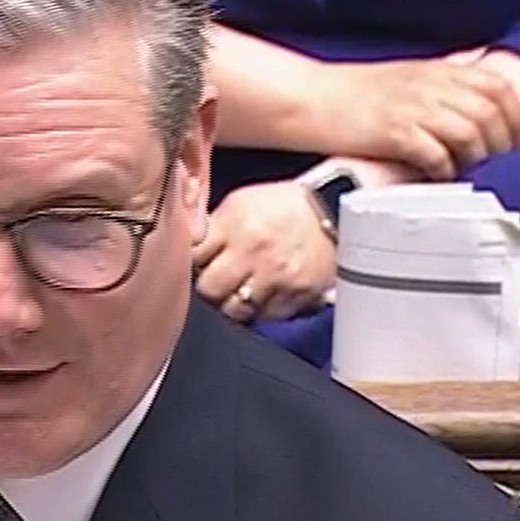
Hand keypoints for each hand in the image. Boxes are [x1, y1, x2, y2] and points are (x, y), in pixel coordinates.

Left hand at [193, 181, 337, 322]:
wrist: (333, 209)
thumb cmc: (283, 206)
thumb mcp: (240, 203)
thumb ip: (212, 228)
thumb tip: (186, 250)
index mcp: (235, 224)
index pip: (192, 257)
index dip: (191, 262)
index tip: (198, 262)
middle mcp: (253, 252)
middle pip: (209, 290)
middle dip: (210, 288)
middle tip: (218, 281)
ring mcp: (275, 278)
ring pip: (235, 311)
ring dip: (234, 304)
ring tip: (241, 290)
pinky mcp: (295, 296)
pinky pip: (265, 317)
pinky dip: (262, 310)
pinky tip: (266, 294)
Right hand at [326, 56, 519, 179]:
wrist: (310, 99)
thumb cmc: (357, 91)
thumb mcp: (408, 70)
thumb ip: (446, 69)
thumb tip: (481, 62)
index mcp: (438, 70)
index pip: (498, 87)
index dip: (515, 115)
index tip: (515, 139)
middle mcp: (431, 86)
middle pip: (490, 112)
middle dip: (501, 143)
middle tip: (498, 164)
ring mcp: (413, 109)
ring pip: (469, 133)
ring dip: (476, 158)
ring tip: (470, 173)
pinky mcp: (393, 133)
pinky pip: (435, 154)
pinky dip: (445, 169)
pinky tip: (439, 177)